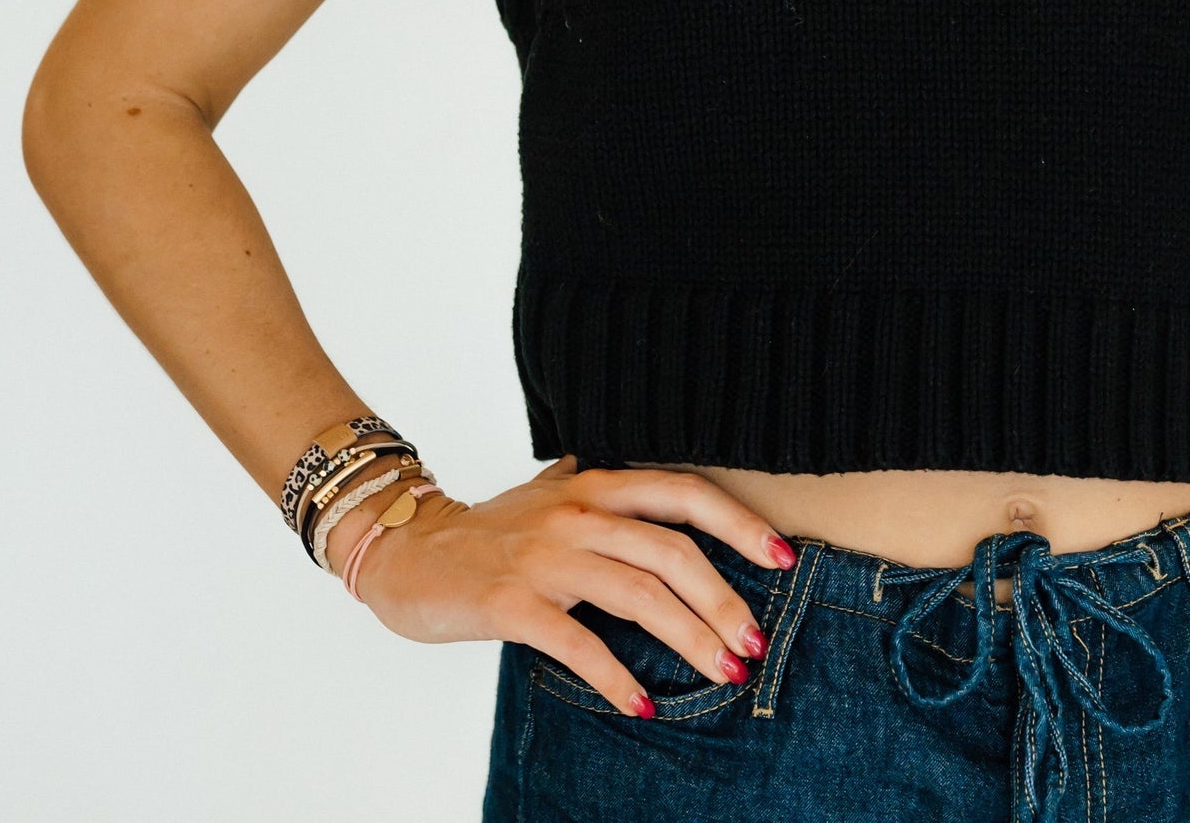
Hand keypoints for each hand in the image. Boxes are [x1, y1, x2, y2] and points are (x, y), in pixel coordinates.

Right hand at [354, 456, 793, 714]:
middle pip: (673, 552)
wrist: (407, 549)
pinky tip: (643, 704)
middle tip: (755, 644)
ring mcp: (545, 555)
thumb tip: (682, 518)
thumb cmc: (493, 532)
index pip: (684, 492)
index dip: (738, 523)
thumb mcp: (558, 500)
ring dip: (690, 638)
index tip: (782, 556)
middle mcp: (578, 511)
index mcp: (597, 485)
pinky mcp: (511, 601)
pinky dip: (615, 675)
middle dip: (723, 601)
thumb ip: (613, 504)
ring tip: (725, 673)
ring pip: (637, 594)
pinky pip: (576, 642)